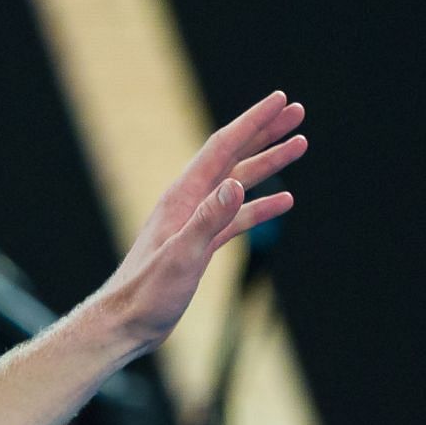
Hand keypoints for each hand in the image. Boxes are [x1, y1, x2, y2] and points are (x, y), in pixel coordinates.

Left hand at [93, 90, 305, 353]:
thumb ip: (209, 220)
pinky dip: (259, 207)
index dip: (253, 122)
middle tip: (298, 111)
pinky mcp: (198, 247)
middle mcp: (187, 203)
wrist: (124, 324)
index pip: (222, 147)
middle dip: (264, 133)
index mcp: (182, 198)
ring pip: (237, 184)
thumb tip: (236, 184)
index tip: (282, 99)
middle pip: (231, 157)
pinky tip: (284, 201)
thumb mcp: (183, 256)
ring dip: (268, 164)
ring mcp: (193, 224)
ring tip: (300, 144)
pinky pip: (234, 218)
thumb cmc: (147, 293)